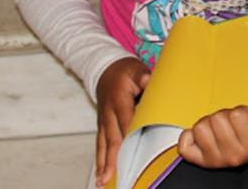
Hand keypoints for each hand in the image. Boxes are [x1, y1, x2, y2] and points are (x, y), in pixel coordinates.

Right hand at [95, 57, 149, 186]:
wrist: (105, 70)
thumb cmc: (124, 72)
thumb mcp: (135, 69)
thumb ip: (142, 76)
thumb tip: (147, 80)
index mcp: (118, 100)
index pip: (125, 119)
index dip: (127, 134)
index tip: (129, 150)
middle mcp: (108, 114)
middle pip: (111, 138)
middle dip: (111, 158)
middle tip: (109, 176)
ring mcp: (103, 121)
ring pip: (103, 145)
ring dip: (103, 163)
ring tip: (102, 181)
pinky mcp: (102, 126)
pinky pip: (100, 144)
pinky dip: (100, 159)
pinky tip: (101, 173)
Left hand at [177, 105, 247, 167]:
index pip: (239, 114)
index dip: (240, 111)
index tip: (244, 118)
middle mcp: (234, 155)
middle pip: (218, 118)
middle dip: (224, 116)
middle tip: (230, 123)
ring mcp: (216, 159)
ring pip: (201, 127)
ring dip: (208, 124)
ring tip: (218, 129)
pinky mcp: (200, 162)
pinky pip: (185, 145)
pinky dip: (189, 136)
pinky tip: (202, 136)